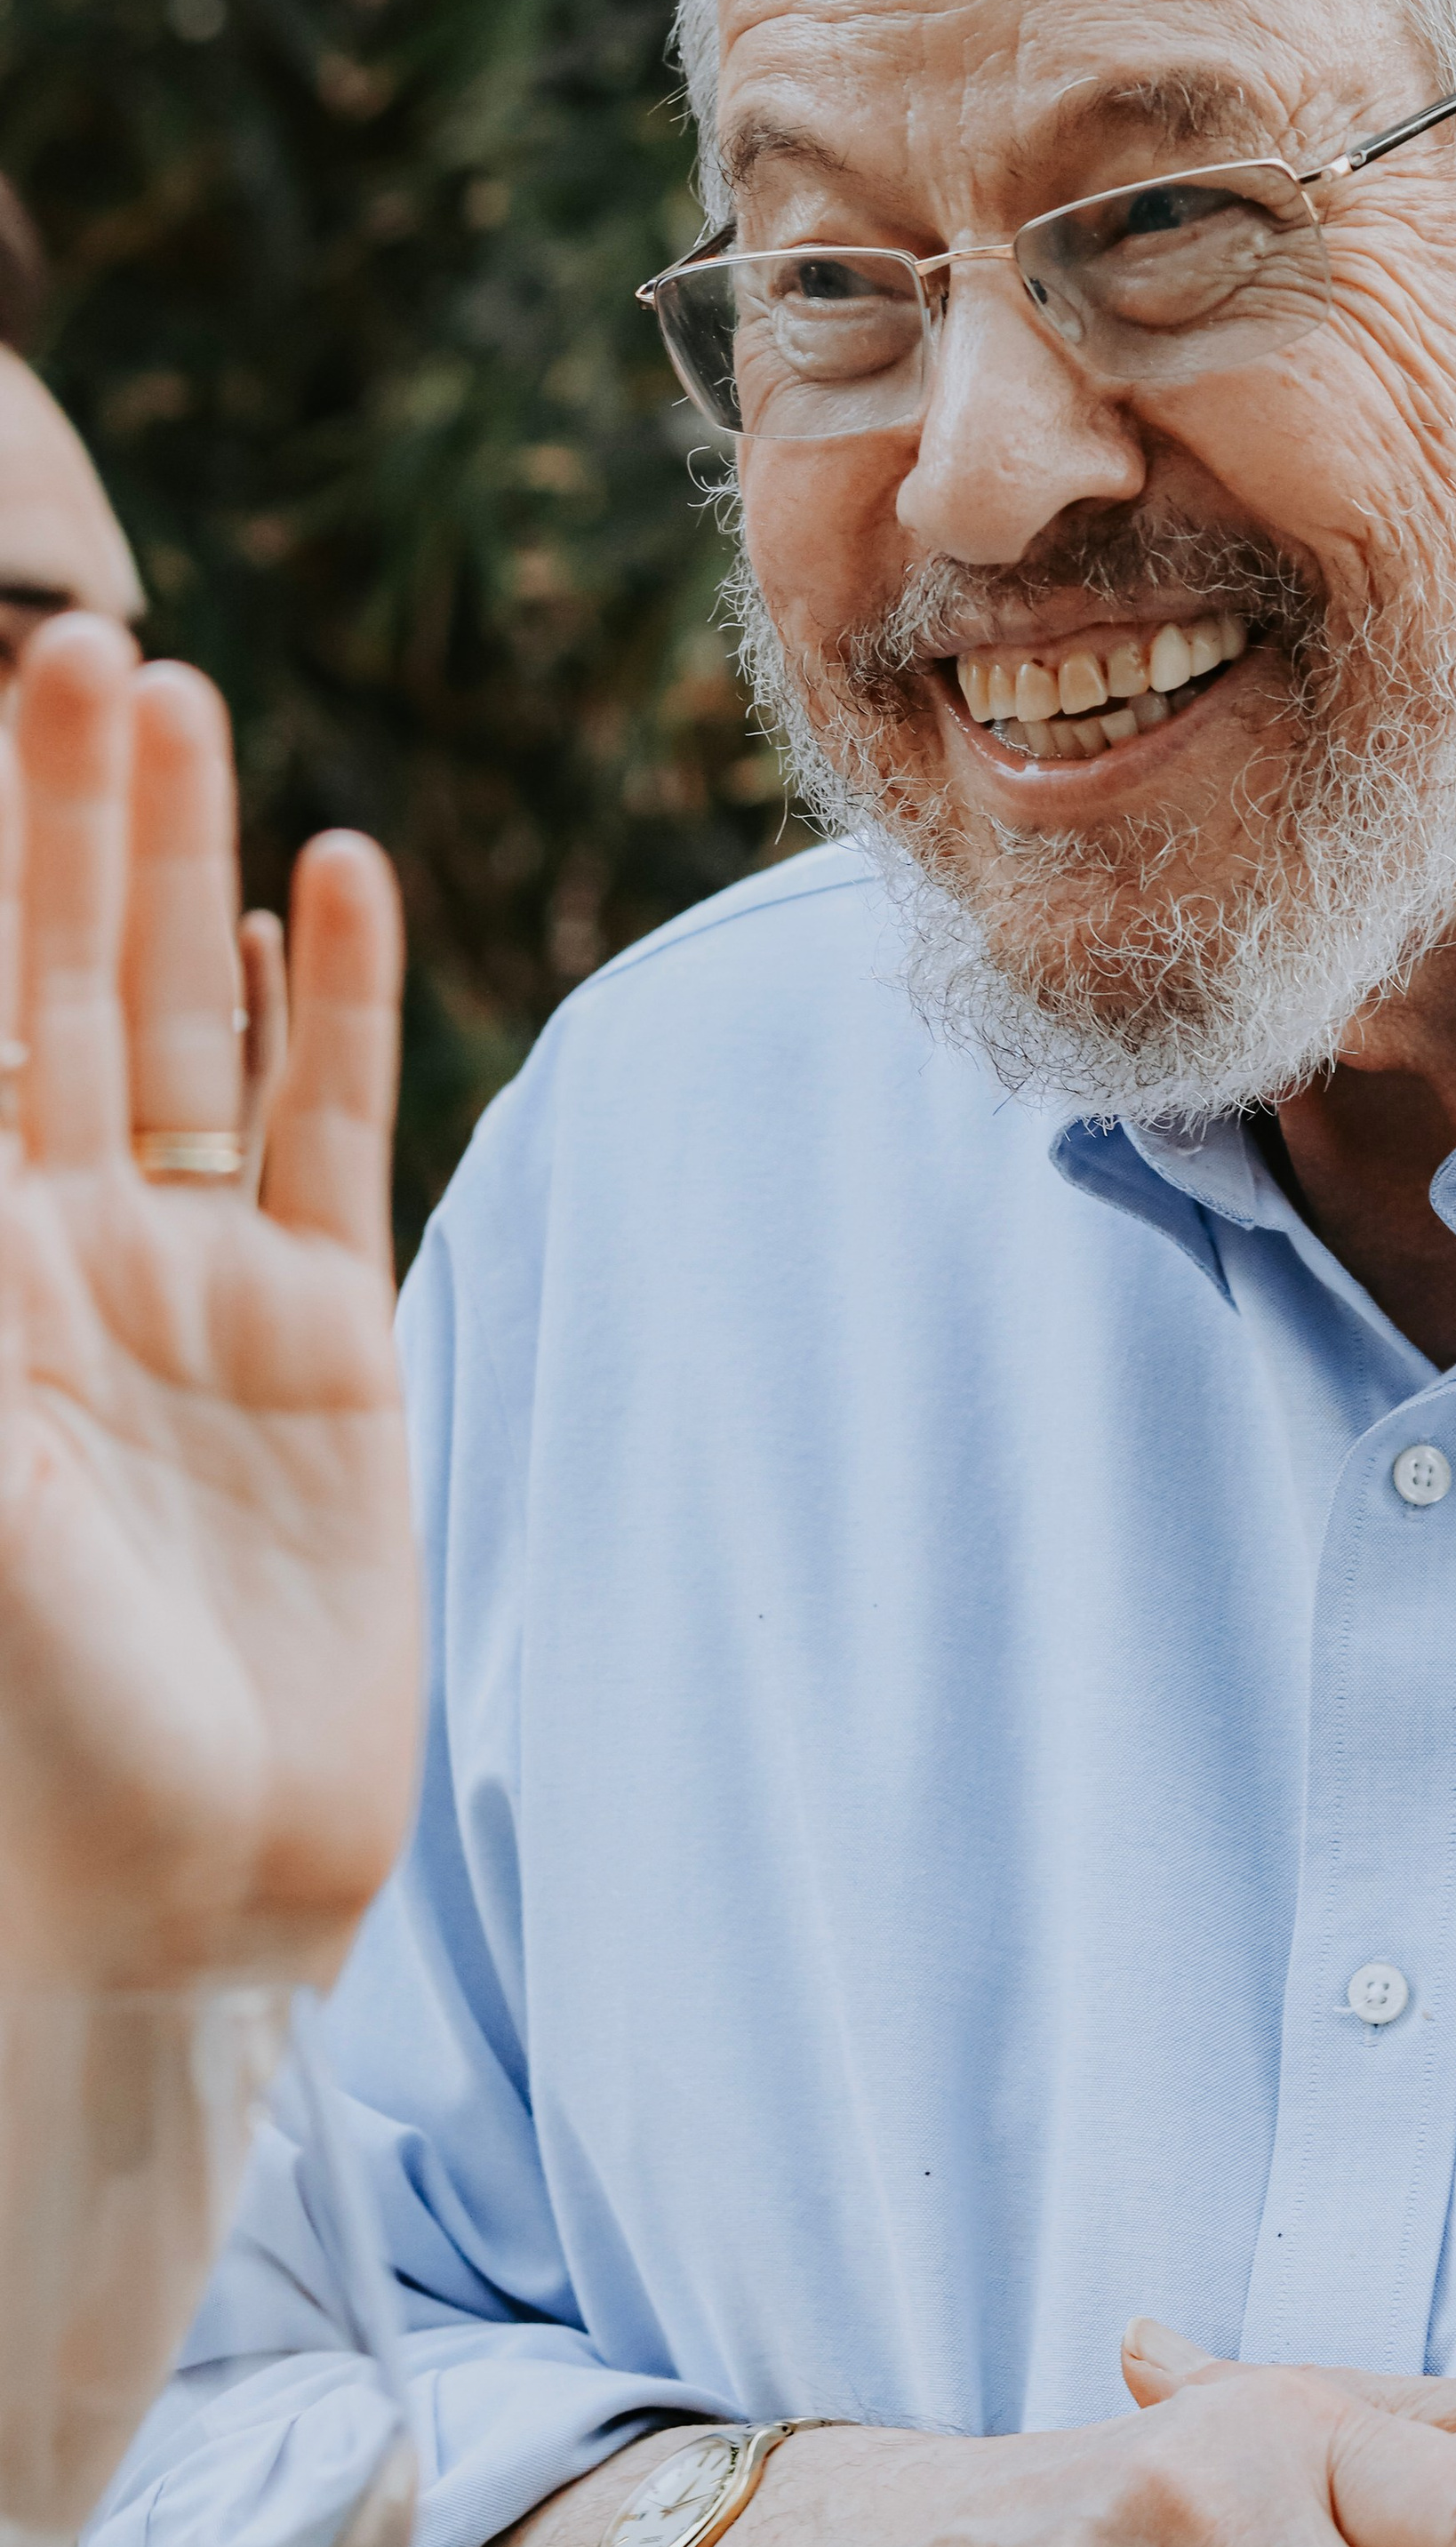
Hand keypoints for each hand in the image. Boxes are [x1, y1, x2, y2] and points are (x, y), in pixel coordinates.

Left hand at [0, 615, 417, 1986]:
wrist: (186, 1899)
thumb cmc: (26, 1729)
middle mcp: (58, 1258)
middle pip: (61, 993)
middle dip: (64, 829)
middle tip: (88, 647)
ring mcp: (194, 1289)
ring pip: (192, 1034)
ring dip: (188, 875)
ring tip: (187, 709)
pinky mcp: (327, 1341)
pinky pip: (327, 1137)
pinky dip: (333, 1009)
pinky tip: (333, 883)